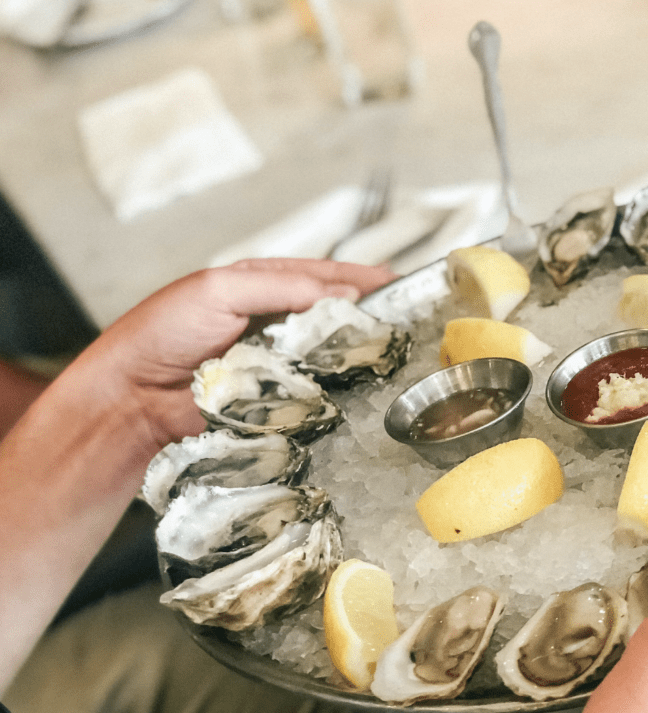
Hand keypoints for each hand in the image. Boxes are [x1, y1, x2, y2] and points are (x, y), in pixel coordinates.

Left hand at [81, 258, 396, 447]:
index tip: (405, 285)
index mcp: (266, 285)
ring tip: (401, 357)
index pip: (328, 276)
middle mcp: (279, 323)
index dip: (367, 280)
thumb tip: (345, 295)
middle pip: (339, 317)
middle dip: (374, 319)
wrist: (133, 398)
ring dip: (362, 357)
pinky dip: (340, 391)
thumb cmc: (163, 333)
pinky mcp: (279, 401)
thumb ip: (283, 287)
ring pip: (334, 357)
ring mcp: (281, 363)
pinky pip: (319, 394)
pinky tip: (365, 391)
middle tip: (414, 324)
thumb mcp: (220, 290)